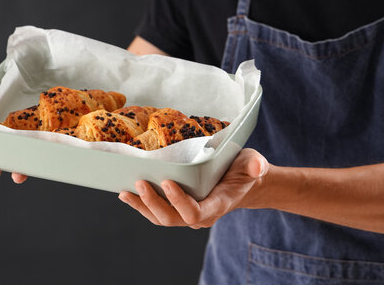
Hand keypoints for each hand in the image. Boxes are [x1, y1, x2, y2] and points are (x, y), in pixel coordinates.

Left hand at [118, 148, 268, 228]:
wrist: (243, 182)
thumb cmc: (246, 171)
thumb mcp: (254, 164)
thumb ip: (256, 166)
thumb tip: (257, 166)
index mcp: (218, 204)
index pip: (195, 212)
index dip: (179, 202)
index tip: (167, 182)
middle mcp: (201, 214)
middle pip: (172, 218)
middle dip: (154, 203)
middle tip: (140, 183)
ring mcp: (188, 213)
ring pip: (161, 218)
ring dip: (142, 206)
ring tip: (126, 192)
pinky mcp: (178, 208)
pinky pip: (158, 212)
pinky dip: (142, 204)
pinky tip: (128, 193)